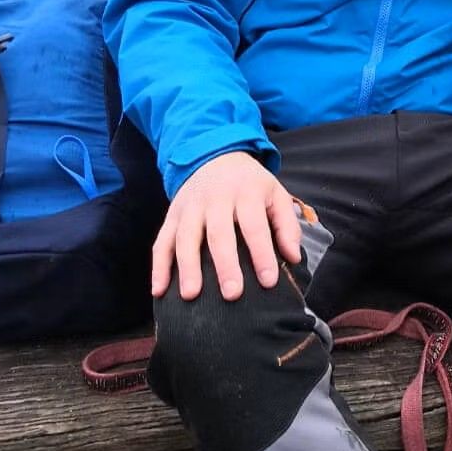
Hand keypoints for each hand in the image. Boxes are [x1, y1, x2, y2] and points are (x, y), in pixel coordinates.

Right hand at [152, 151, 302, 301]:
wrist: (214, 155)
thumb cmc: (250, 184)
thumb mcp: (276, 194)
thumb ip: (287, 225)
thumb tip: (293, 258)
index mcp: (246, 193)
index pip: (255, 226)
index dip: (262, 254)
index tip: (269, 281)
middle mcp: (215, 199)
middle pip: (219, 234)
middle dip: (225, 265)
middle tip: (232, 294)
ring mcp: (190, 207)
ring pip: (186, 238)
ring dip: (187, 267)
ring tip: (191, 296)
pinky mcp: (172, 215)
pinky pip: (162, 241)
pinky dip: (158, 266)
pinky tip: (158, 291)